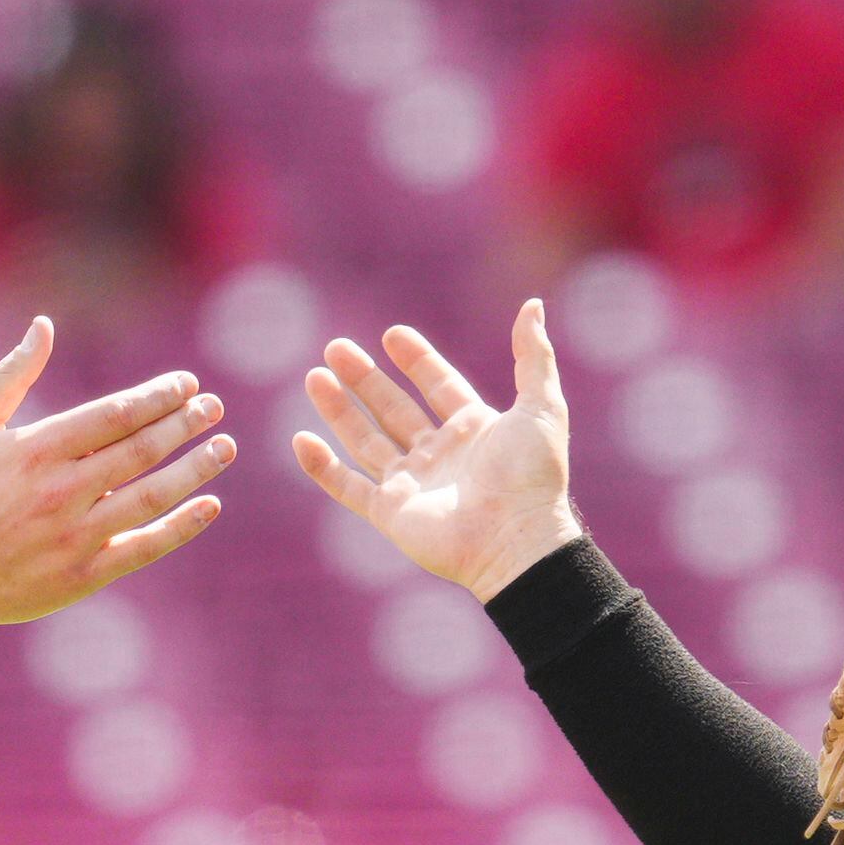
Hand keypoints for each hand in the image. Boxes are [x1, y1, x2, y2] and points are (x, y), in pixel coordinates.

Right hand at [0, 318, 233, 634]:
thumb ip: (11, 375)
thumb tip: (43, 324)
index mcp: (35, 450)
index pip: (114, 414)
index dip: (157, 396)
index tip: (187, 385)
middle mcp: (61, 491)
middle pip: (140, 449)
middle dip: (184, 424)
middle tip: (214, 408)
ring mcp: (75, 536)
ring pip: (150, 496)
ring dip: (194, 469)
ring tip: (224, 447)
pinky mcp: (84, 575)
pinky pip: (144, 548)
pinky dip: (181, 527)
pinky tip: (210, 505)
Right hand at [294, 301, 582, 601]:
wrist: (515, 539)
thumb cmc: (532, 476)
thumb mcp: (542, 405)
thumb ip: (534, 355)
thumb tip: (532, 305)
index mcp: (474, 429)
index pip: (439, 386)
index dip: (417, 360)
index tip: (392, 335)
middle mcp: (440, 455)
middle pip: (393, 409)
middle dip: (364, 379)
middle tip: (336, 347)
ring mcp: (412, 484)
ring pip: (365, 441)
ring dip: (339, 410)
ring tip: (314, 377)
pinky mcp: (391, 512)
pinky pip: (348, 486)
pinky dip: (322, 467)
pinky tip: (301, 439)